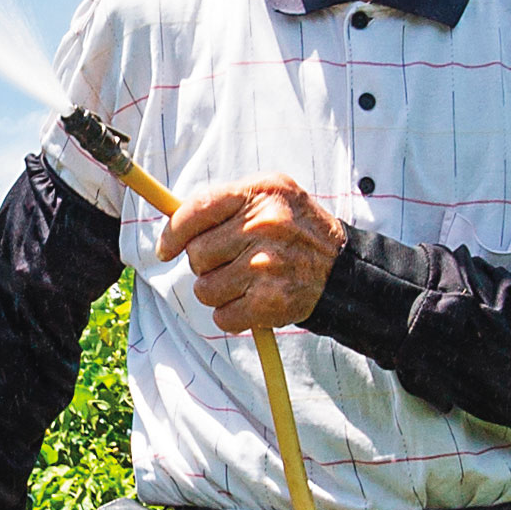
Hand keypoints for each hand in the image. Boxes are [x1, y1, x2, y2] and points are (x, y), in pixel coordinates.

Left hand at [162, 178, 344, 334]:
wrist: (343, 271)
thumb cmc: (298, 231)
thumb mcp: (273, 196)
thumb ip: (226, 201)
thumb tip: (173, 224)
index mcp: (261, 193)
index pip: (197, 209)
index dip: (173, 232)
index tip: (166, 248)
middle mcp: (264, 225)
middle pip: (197, 254)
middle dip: (204, 264)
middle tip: (227, 263)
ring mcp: (266, 265)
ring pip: (205, 289)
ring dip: (217, 292)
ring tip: (243, 282)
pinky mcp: (270, 301)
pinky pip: (222, 316)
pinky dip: (232, 315)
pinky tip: (252, 301)